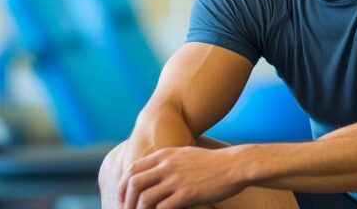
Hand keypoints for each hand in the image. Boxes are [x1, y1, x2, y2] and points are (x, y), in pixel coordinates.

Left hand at [117, 146, 244, 208]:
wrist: (234, 166)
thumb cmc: (210, 162)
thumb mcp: (184, 153)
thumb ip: (167, 160)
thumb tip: (151, 170)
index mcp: (165, 155)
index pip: (133, 169)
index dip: (123, 185)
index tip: (122, 197)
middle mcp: (167, 166)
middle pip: (134, 184)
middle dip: (126, 201)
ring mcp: (176, 180)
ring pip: (145, 199)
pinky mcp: (186, 194)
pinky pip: (162, 208)